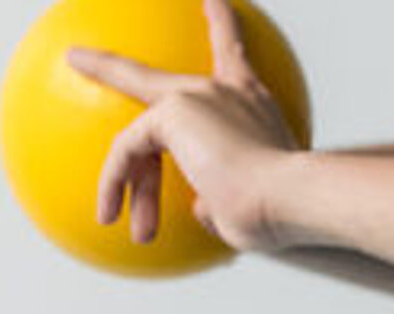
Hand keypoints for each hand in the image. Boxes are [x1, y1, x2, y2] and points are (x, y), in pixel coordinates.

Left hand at [66, 0, 302, 249]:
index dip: (225, 29)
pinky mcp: (172, 112)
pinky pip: (126, 149)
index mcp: (255, 108)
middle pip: (217, 50)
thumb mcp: (245, 205)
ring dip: (121, 171)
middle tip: (207, 2)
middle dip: (211, 26)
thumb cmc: (278, 210)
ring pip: (145, 120)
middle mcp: (232, 91)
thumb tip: (203, 207)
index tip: (214, 3)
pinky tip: (106, 212)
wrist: (292, 199)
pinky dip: (114, 183)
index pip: (238, 61)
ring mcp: (201, 96)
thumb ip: (220, 198)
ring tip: (101, 182)